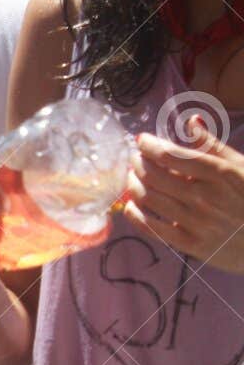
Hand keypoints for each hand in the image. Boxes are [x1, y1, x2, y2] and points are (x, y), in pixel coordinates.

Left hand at [125, 126, 243, 273]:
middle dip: (138, 163)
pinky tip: (131, 205)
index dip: (149, 145)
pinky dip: (135, 213)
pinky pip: (151, 228)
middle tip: (134, 159)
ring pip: (149, 199)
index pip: (171, 155)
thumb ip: (212, 146)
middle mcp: (205, 197)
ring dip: (133, 185)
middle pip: (154, 175)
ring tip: (132, 177)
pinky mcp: (190, 244)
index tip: (142, 140)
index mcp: (219, 174)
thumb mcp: (240, 167)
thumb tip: (191, 121)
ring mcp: (197, 222)